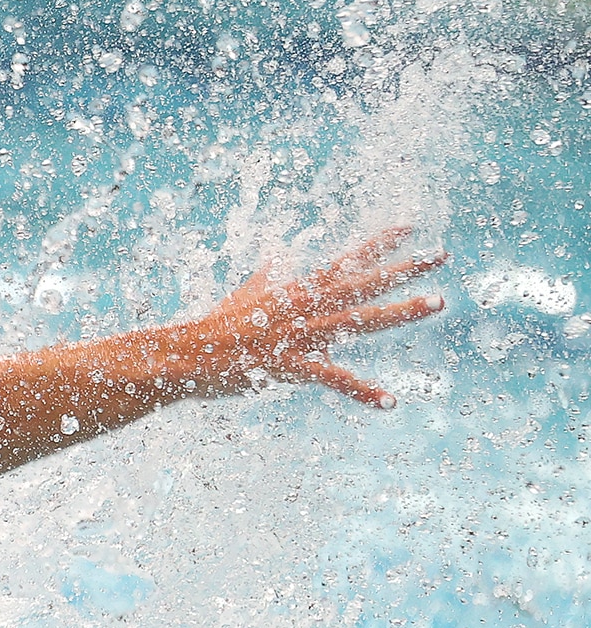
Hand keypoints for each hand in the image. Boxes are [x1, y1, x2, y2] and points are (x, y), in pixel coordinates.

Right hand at [174, 228, 448, 407]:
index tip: (410, 227)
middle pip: (363, 282)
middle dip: (404, 267)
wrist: (186, 354)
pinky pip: (332, 378)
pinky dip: (361, 390)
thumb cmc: (215, 326)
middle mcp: (303, 306)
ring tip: (438, 301)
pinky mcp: (289, 364)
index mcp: (296, 291)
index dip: (378, 243)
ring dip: (400, 309)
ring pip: (359, 317)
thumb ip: (268, 276)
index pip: (345, 261)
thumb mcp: (245, 295)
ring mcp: (298, 334)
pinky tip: (389, 401)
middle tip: (442, 254)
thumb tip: (275, 253)